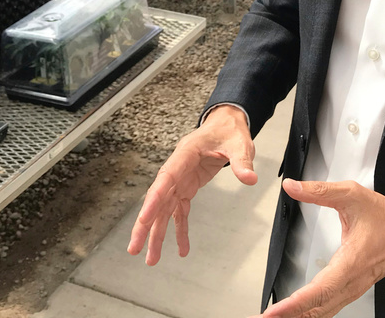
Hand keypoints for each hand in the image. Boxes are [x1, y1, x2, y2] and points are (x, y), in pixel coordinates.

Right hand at [128, 105, 257, 264]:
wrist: (226, 126)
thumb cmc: (228, 131)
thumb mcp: (239, 143)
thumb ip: (242, 161)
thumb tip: (249, 178)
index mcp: (185, 155)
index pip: (165, 179)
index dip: (153, 200)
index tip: (144, 219)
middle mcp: (177, 169)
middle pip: (157, 200)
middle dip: (145, 225)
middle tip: (134, 248)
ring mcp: (180, 180)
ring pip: (163, 210)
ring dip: (156, 234)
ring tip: (151, 258)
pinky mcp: (187, 188)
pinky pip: (180, 213)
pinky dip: (179, 231)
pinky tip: (181, 249)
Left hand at [260, 179, 384, 317]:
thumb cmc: (382, 217)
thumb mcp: (351, 195)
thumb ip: (319, 191)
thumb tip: (292, 187)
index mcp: (351, 262)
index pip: (320, 290)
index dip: (295, 304)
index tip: (275, 312)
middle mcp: (351, 282)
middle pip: (317, 308)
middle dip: (289, 317)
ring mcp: (352, 289)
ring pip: (323, 312)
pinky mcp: (350, 291)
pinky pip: (328, 308)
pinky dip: (309, 314)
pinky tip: (294, 316)